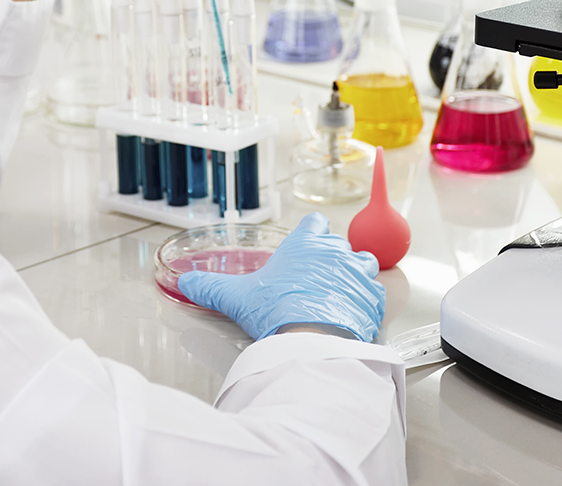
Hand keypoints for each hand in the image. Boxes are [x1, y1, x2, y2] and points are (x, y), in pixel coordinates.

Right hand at [176, 213, 384, 341]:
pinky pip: (376, 293)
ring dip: (355, 274)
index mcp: (306, 242)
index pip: (315, 223)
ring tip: (339, 291)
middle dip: (331, 257)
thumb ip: (210, 287)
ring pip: (364, 263)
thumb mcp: (235, 296)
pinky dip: (367, 300)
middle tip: (316, 278)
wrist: (312, 339)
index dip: (311, 233)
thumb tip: (185, 282)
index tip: (305, 245)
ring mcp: (358, 274)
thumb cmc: (276, 310)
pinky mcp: (373, 299)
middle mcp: (335, 252)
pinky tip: (354, 311)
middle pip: (340, 244)